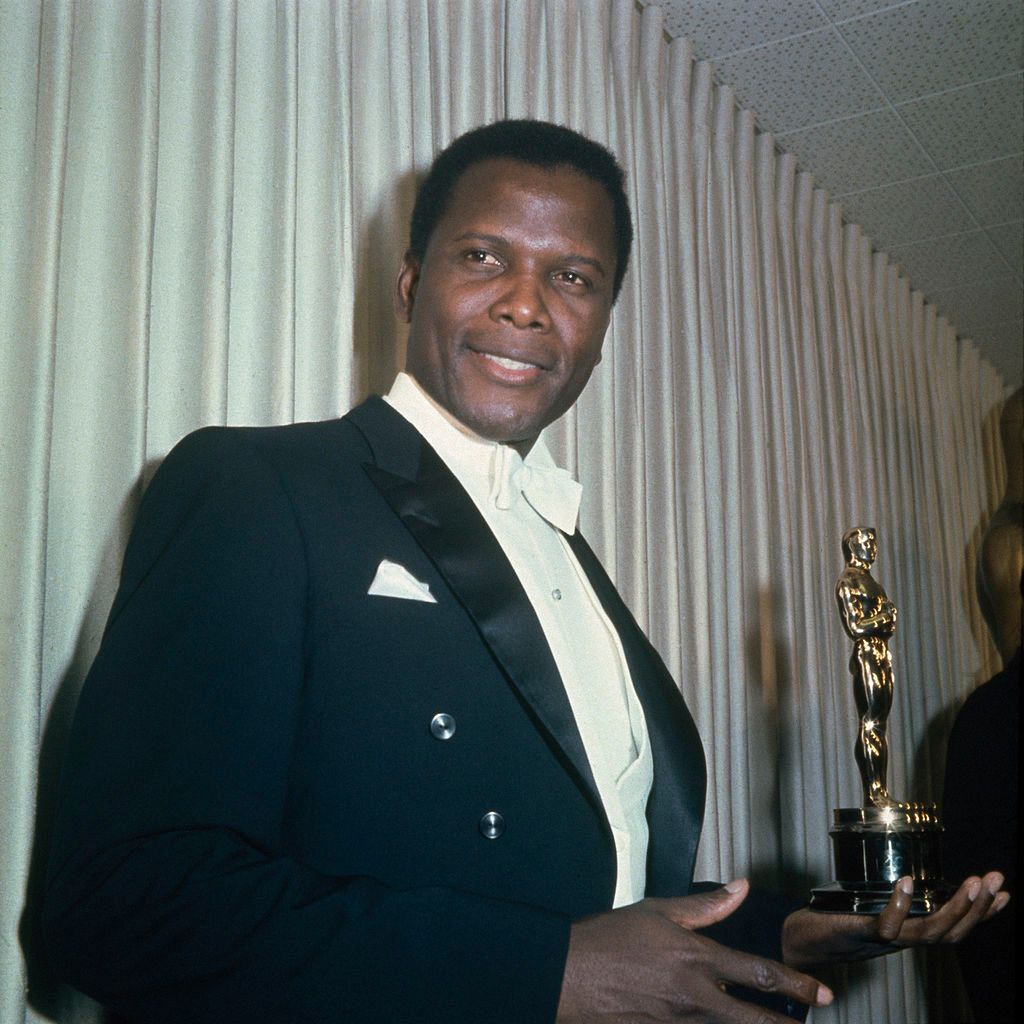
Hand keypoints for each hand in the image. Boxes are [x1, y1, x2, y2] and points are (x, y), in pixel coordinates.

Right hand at [556, 879, 832, 1022]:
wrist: (566, 975)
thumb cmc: (608, 938)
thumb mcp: (657, 911)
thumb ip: (704, 905)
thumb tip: (741, 887)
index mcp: (696, 959)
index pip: (759, 974)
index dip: (796, 986)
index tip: (822, 994)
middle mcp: (694, 997)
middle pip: (755, 1021)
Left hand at [782, 872, 1009, 968]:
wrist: (800, 940)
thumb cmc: (836, 921)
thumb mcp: (875, 909)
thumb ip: (897, 902)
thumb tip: (916, 878)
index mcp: (909, 933)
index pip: (955, 928)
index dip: (982, 914)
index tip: (1003, 893)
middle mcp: (903, 940)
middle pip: (951, 933)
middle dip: (978, 907)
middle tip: (995, 879)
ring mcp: (883, 939)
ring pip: (929, 932)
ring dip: (953, 909)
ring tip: (971, 883)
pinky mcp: (859, 932)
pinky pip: (886, 925)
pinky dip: (900, 906)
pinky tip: (909, 883)